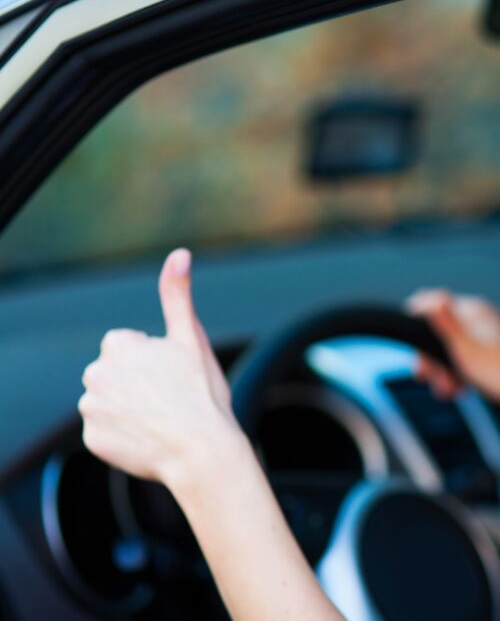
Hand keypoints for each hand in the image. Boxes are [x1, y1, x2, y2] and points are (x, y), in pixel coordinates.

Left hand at [78, 248, 241, 486]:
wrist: (201, 452)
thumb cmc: (203, 394)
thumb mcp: (192, 339)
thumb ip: (178, 295)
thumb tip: (179, 254)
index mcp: (119, 345)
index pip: (130, 346)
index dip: (155, 361)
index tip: (174, 376)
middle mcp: (95, 373)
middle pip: (117, 373)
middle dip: (137, 383)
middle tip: (170, 399)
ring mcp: (91, 409)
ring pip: (110, 401)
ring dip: (129, 408)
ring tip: (161, 420)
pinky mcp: (91, 439)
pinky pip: (106, 431)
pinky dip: (123, 434)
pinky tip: (148, 438)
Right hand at [405, 289, 499, 409]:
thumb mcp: (468, 349)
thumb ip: (446, 324)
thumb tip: (429, 297)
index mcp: (474, 311)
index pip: (432, 305)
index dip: (417, 328)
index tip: (415, 352)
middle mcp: (480, 318)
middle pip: (440, 331)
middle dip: (432, 358)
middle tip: (429, 378)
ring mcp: (487, 334)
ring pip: (452, 348)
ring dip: (445, 370)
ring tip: (449, 389)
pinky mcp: (493, 352)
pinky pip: (467, 359)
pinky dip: (460, 373)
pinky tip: (462, 389)